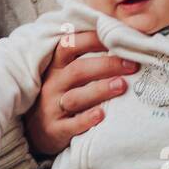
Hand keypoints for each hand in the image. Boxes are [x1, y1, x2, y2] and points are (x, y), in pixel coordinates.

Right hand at [24, 30, 137, 156]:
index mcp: (55, 67)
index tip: (116, 37)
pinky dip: (86, 120)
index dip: (91, 39)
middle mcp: (52, 85)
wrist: (36, 131)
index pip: (69, 46)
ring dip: (99, 90)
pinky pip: (71, 125)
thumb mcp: (62, 75)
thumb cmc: (59, 96)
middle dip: (106, 65)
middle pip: (78, 71)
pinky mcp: (55, 130)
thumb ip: (82, 59)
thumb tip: (117, 39)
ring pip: (75, 98)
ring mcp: (52, 108)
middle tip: (132, 64)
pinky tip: (102, 114)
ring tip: (122, 85)